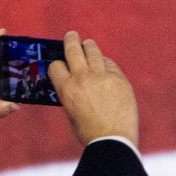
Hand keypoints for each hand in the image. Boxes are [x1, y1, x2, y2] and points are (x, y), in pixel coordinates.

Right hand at [49, 31, 140, 147]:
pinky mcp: (119, 79)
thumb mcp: (71, 113)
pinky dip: (106, 63)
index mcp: (66, 89)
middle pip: (73, 51)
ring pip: (93, 52)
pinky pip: (110, 65)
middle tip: (71, 35)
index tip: (60, 64)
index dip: (57, 64)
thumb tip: (75, 86)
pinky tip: (105, 64)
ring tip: (88, 44)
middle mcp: (82, 78)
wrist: (113, 140)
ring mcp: (102, 77)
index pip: (56, 66)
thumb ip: (72, 96)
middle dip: (71, 41)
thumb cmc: (90, 133)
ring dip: (89, 46)